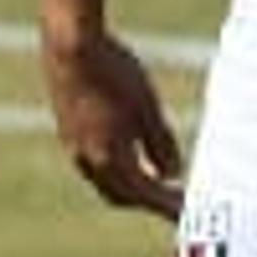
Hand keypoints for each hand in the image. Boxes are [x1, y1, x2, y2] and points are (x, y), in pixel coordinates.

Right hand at [41, 25, 183, 218]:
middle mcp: (86, 158)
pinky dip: (116, 166)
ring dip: (131, 184)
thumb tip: (173, 174)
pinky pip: (94, 160)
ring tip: (158, 178)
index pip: (144, 195)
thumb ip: (161, 145)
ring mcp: (73, 143)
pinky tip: (131, 149)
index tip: (188, 213)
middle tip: (175, 200)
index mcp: (108, 158)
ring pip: (104, 178)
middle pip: (120, 195)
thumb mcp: (148, 108)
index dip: (167, 206)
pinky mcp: (68, 127)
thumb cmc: (115, 73)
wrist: (70, 43)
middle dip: (148, 201)